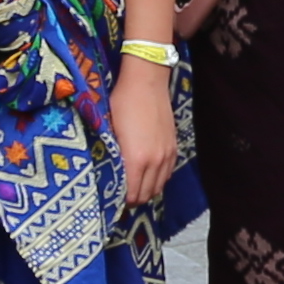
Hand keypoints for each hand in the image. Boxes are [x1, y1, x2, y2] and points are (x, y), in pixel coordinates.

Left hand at [117, 52, 182, 204]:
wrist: (147, 81)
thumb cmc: (123, 102)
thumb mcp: (110, 130)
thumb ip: (113, 156)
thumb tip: (110, 174)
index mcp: (136, 159)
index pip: (131, 194)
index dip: (122, 201)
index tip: (113, 201)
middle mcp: (154, 161)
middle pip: (146, 194)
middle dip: (134, 200)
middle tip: (121, 198)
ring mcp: (166, 154)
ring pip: (159, 186)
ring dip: (147, 191)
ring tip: (135, 189)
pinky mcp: (173, 146)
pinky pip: (167, 173)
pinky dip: (158, 179)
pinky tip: (148, 175)